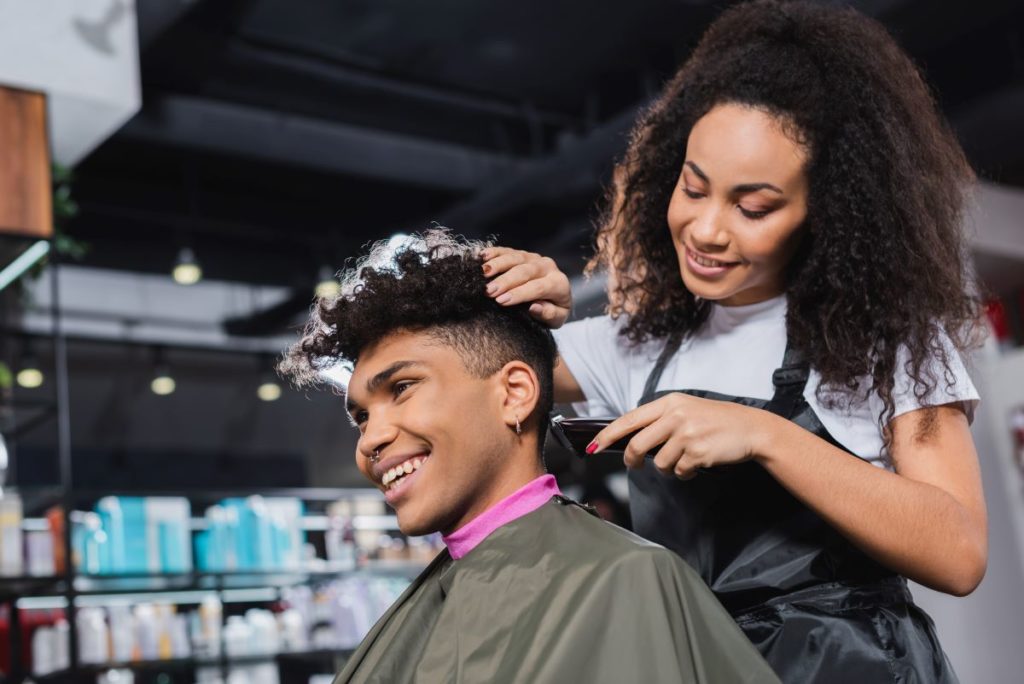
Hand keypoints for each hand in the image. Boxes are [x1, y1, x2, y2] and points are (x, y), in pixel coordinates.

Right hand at [480, 247, 571, 327]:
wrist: (555, 296)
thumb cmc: (553, 310)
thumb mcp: (557, 319)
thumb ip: (549, 314)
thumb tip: (534, 307)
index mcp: (558, 283)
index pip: (538, 287)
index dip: (519, 293)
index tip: (501, 301)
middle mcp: (547, 267)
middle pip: (525, 271)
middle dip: (505, 281)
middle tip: (488, 291)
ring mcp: (534, 258)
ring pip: (515, 257)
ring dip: (497, 265)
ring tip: (483, 273)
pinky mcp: (522, 254)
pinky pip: (507, 251)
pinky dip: (494, 252)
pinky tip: (482, 257)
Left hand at [589, 393, 774, 477]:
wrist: (752, 429)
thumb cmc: (717, 420)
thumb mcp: (687, 409)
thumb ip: (661, 419)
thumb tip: (632, 437)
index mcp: (669, 403)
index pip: (629, 419)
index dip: (608, 435)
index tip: (593, 446)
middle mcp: (676, 416)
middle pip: (638, 444)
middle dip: (631, 460)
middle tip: (633, 465)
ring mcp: (687, 434)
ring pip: (659, 463)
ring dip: (668, 468)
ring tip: (684, 459)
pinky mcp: (698, 452)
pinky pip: (679, 472)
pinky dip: (685, 473)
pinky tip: (698, 463)